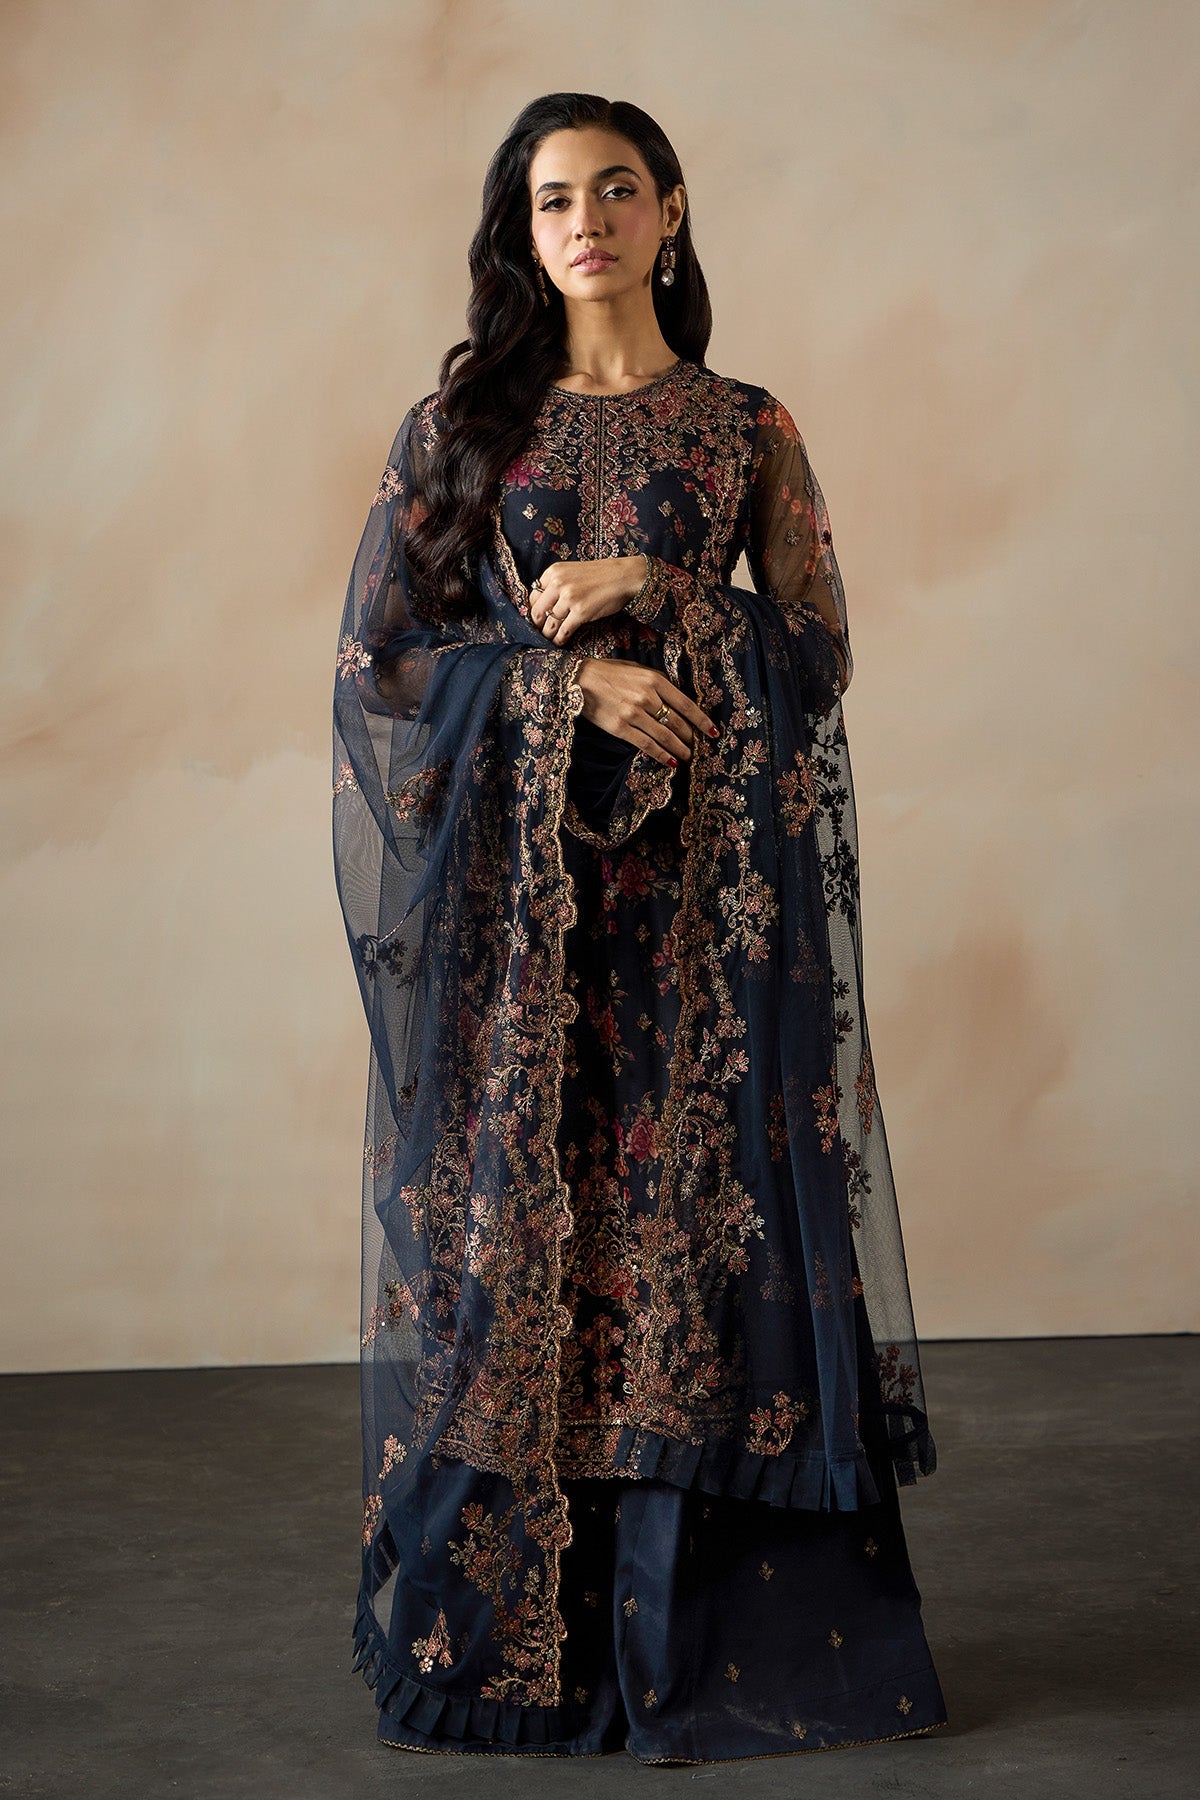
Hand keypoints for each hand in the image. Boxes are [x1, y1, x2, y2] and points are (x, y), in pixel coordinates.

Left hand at [528, 554, 646, 642]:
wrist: (623, 577)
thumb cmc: (599, 576)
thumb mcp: (572, 572)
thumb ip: (556, 584)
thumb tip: (543, 604)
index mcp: (553, 572)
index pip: (533, 596)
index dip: (534, 610)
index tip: (537, 619)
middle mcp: (558, 584)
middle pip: (537, 611)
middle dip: (537, 626)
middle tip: (538, 633)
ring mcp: (569, 598)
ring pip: (550, 624)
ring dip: (548, 635)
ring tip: (549, 640)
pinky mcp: (580, 612)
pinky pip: (563, 631)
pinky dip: (560, 640)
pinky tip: (560, 642)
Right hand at [572, 656, 717, 768]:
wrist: (578, 680)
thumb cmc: (608, 672)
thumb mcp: (637, 669)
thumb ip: (658, 682)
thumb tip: (677, 698)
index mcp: (655, 680)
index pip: (687, 704)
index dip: (703, 721)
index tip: (713, 732)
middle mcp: (647, 697)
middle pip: (678, 723)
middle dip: (691, 738)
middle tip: (699, 747)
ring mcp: (634, 714)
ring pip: (665, 736)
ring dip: (680, 749)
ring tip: (688, 757)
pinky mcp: (620, 728)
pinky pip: (646, 745)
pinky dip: (661, 755)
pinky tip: (671, 762)